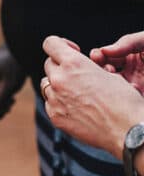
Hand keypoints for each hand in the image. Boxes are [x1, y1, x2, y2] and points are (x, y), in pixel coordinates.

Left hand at [43, 35, 143, 157]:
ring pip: (47, 84)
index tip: (71, 51)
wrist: (129, 132)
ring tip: (78, 93)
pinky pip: (50, 103)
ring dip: (58, 86)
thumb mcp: (108, 74)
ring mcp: (55, 98)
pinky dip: (59, 103)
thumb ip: (87, 67)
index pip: (50, 43)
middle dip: (61, 67)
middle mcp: (60, 78)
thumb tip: (79, 66)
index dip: (60, 45)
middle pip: (49, 64)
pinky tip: (77, 108)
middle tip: (77, 76)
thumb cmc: (124, 102)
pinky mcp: (55, 115)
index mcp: (73, 63)